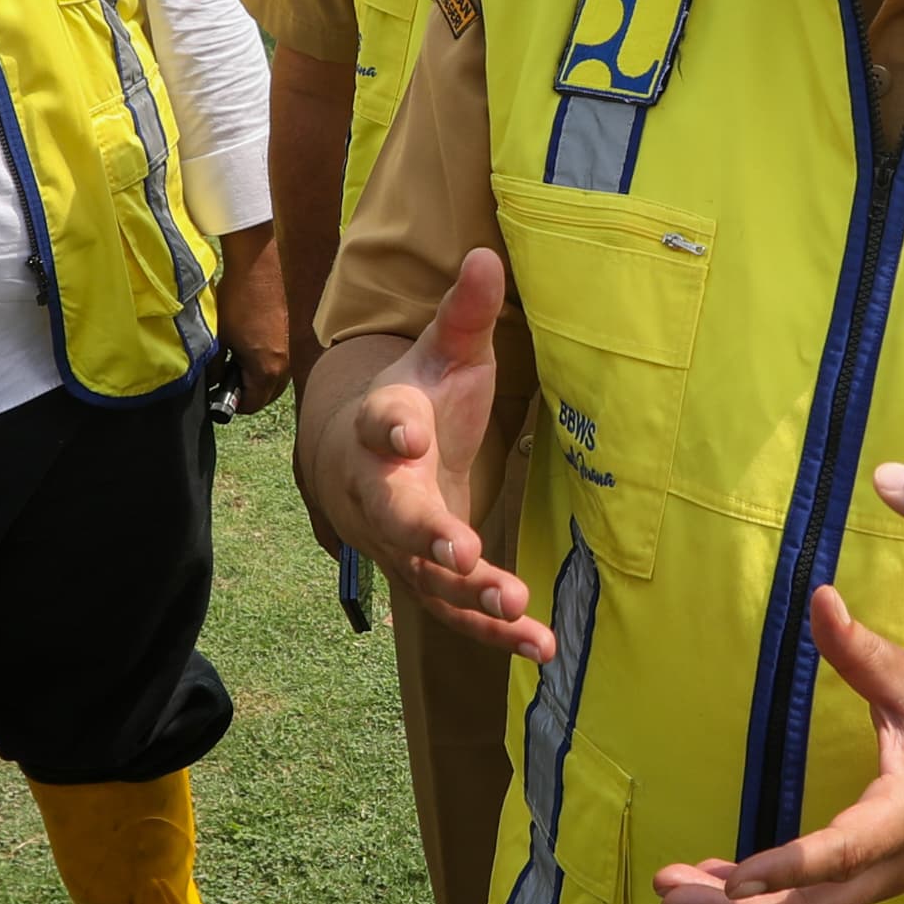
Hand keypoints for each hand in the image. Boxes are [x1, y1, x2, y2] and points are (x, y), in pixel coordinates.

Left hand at [212, 222, 288, 415]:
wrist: (260, 266)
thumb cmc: (238, 299)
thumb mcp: (220, 338)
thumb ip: (214, 367)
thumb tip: (212, 382)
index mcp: (267, 369)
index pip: (253, 404)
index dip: (234, 403)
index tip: (222, 394)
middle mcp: (286, 364)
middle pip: (268, 395)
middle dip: (250, 392)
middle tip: (229, 379)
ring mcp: (293, 349)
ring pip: (278, 378)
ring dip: (261, 376)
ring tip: (241, 359)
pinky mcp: (295, 335)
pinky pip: (284, 360)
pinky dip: (270, 361)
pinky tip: (254, 344)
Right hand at [309, 252, 549, 657]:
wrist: (362, 463)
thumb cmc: (418, 401)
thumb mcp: (443, 353)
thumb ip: (465, 314)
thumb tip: (485, 255)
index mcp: (387, 424)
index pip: (381, 423)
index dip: (390, 427)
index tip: (408, 431)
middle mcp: (384, 491)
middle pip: (396, 516)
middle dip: (426, 534)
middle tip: (461, 551)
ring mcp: (401, 544)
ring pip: (426, 576)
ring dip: (469, 595)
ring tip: (516, 607)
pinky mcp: (426, 581)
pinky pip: (455, 613)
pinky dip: (494, 634)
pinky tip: (541, 648)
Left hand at [657, 580, 903, 903]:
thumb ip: (861, 651)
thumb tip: (820, 599)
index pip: (844, 854)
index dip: (789, 870)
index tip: (733, 881)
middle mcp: (892, 863)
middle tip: (671, 894)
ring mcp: (880, 881)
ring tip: (673, 895)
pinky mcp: (868, 884)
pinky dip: (760, 901)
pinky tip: (713, 886)